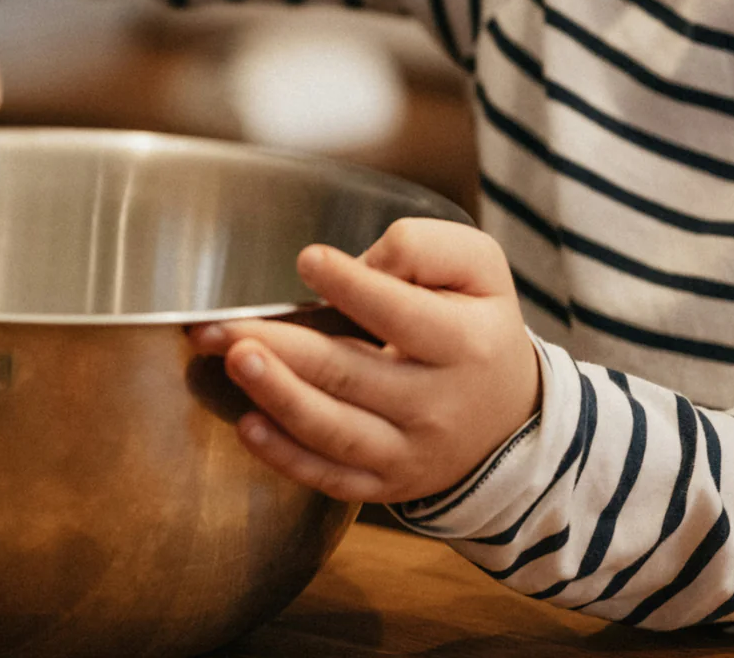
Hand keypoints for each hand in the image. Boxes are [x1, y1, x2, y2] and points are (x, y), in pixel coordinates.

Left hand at [190, 218, 539, 503]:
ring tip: (234, 361)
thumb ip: (425, 249)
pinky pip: (330, 478)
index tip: (308, 259)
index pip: (401, 314)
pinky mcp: (383, 484)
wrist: (509, 419)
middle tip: (224, 325)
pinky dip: (285, 457)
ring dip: (278, 396)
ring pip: (334, 431)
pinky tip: (248, 425)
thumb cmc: (478, 327)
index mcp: (465, 344)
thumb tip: (362, 263)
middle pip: (350, 374)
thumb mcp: (479, 270)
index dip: (353, 286)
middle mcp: (436, 405)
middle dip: (283, 347)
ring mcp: (408, 453)